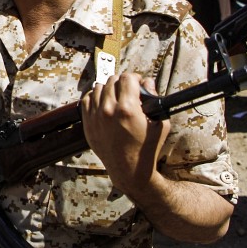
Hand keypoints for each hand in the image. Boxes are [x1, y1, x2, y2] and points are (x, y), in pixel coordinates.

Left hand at [80, 73, 169, 197]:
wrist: (129, 169)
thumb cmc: (147, 148)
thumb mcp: (160, 123)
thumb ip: (154, 98)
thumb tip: (148, 83)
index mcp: (127, 109)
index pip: (127, 78)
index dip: (135, 78)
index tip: (138, 83)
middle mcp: (109, 110)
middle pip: (112, 80)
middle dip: (122, 82)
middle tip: (129, 90)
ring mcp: (96, 117)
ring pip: (98, 87)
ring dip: (108, 88)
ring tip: (116, 96)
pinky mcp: (88, 124)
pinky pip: (86, 99)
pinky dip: (95, 97)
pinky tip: (103, 101)